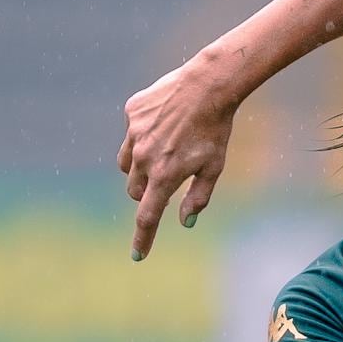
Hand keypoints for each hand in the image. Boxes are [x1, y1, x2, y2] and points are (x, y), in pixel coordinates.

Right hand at [118, 56, 237, 259]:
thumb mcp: (213, 168)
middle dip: (145, 193)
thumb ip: (198, 197)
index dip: (143, 238)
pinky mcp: (132, 113)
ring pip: (126, 164)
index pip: (147, 216)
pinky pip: (131, 133)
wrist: (208, 86)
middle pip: (134, 190)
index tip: (138, 255)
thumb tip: (185, 223)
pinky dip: (142, 136)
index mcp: (165, 176)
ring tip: (163, 151)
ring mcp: (135, 134)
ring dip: (139, 167)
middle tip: (164, 181)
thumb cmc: (216, 130)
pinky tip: (165, 123)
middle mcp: (144, 157)